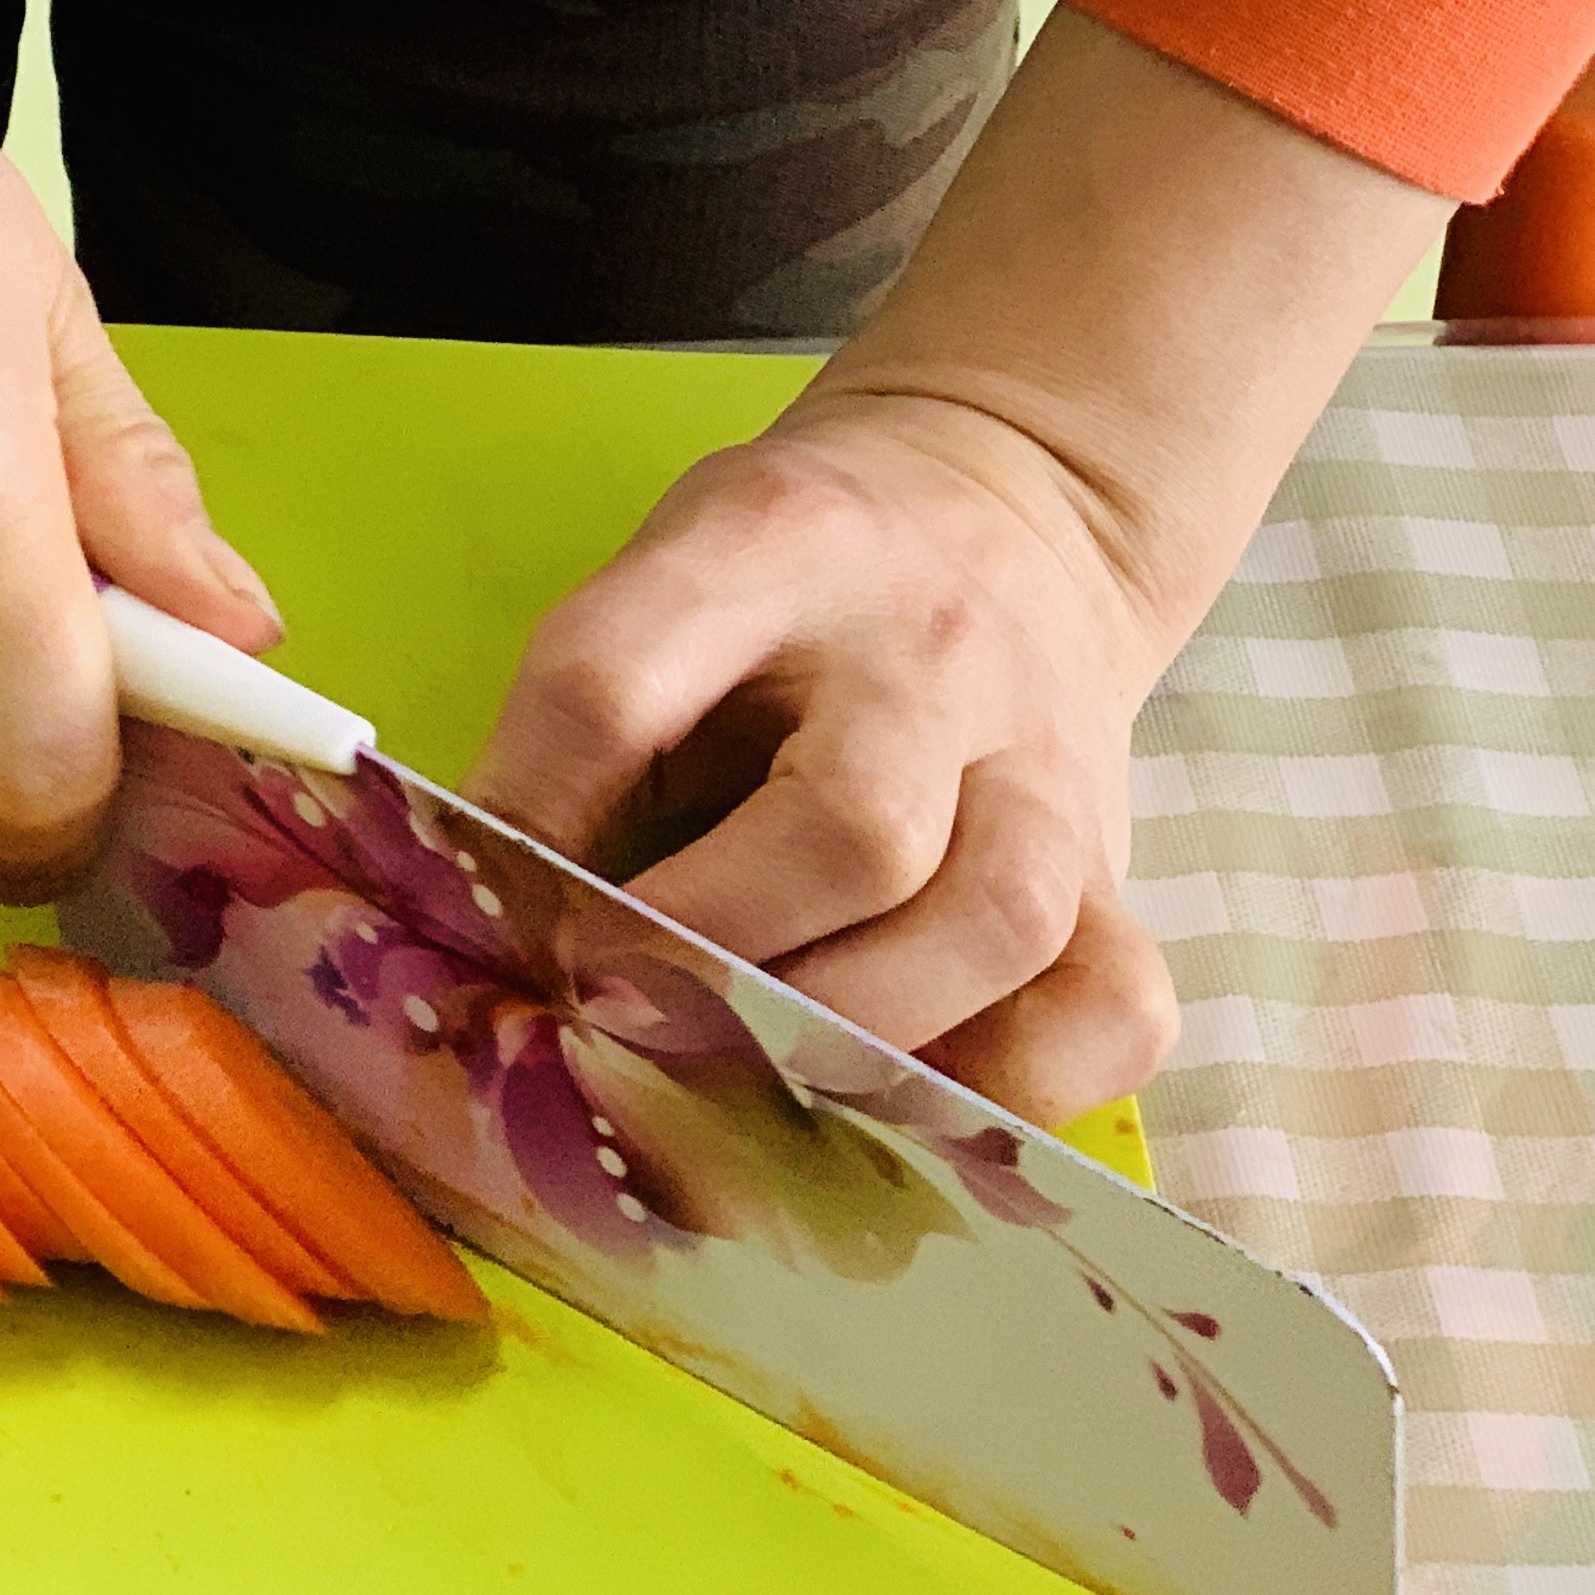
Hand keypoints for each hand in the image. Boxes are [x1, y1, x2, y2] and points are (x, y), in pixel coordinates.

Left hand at [463, 391, 1173, 1122]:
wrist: (1013, 504)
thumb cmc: (785, 588)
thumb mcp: (662, 587)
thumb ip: (581, 731)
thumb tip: (475, 923)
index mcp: (767, 549)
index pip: (616, 684)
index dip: (531, 819)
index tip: (491, 913)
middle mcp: (927, 653)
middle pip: (850, 828)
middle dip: (706, 955)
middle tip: (614, 1009)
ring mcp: (1044, 761)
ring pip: (997, 921)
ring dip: (852, 1030)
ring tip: (747, 1063)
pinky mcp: (1120, 866)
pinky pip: (1111, 1005)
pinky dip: (1010, 1083)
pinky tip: (902, 1090)